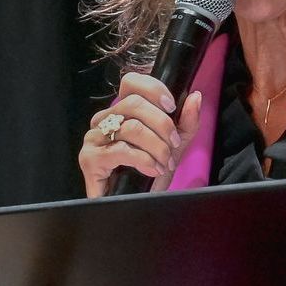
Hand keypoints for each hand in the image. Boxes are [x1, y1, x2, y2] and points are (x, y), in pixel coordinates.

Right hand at [78, 72, 202, 196]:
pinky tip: (152, 168)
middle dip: (162, 125)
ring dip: (156, 146)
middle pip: (134, 104)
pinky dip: (143, 159)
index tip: (171, 106)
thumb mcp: (175, 145)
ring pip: (131, 127)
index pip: (131, 82)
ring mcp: (94, 138)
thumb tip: (195, 96)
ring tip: (165, 162)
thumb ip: (186, 122)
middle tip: (173, 144)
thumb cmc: (152, 172)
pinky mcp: (90, 159)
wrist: (137, 203)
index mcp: (121, 111)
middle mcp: (104, 119)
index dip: (153, 89)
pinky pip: (121, 150)